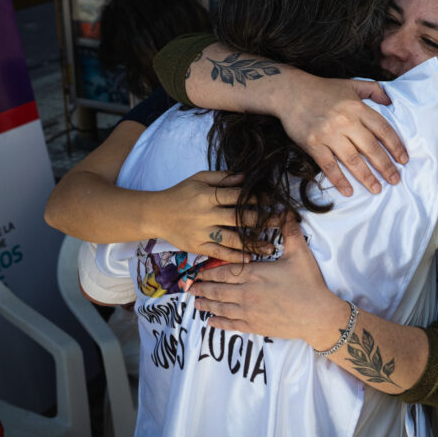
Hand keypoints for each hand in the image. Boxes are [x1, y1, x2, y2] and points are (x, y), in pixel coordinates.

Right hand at [150, 170, 276, 258]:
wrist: (156, 214)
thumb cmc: (181, 193)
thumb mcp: (199, 179)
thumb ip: (222, 178)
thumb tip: (246, 177)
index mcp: (207, 196)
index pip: (237, 197)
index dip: (257, 199)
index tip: (274, 201)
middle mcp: (205, 215)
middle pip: (239, 218)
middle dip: (263, 220)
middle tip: (282, 222)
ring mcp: (201, 232)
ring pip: (232, 239)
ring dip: (253, 243)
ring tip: (271, 247)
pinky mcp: (197, 246)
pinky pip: (218, 253)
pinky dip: (234, 257)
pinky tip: (249, 259)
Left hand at [189, 221, 345, 349]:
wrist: (317, 315)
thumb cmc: (308, 284)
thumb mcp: (300, 253)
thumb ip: (290, 232)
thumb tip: (287, 211)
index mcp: (254, 274)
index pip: (225, 272)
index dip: (209, 272)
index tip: (197, 272)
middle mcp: (246, 293)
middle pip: (218, 290)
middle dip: (203, 288)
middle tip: (190, 287)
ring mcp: (249, 312)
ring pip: (221, 307)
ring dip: (207, 304)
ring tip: (196, 302)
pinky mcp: (255, 326)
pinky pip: (231, 324)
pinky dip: (219, 322)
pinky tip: (211, 321)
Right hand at [279, 76, 408, 196]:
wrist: (290, 91)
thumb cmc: (323, 89)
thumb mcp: (351, 84)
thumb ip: (374, 90)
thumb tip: (392, 101)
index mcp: (357, 107)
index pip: (382, 129)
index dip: (395, 146)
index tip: (403, 160)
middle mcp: (345, 120)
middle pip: (370, 147)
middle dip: (385, 166)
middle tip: (395, 180)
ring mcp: (328, 133)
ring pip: (352, 160)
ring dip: (366, 177)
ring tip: (377, 189)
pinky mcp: (312, 143)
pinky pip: (329, 165)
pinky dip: (339, 179)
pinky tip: (349, 191)